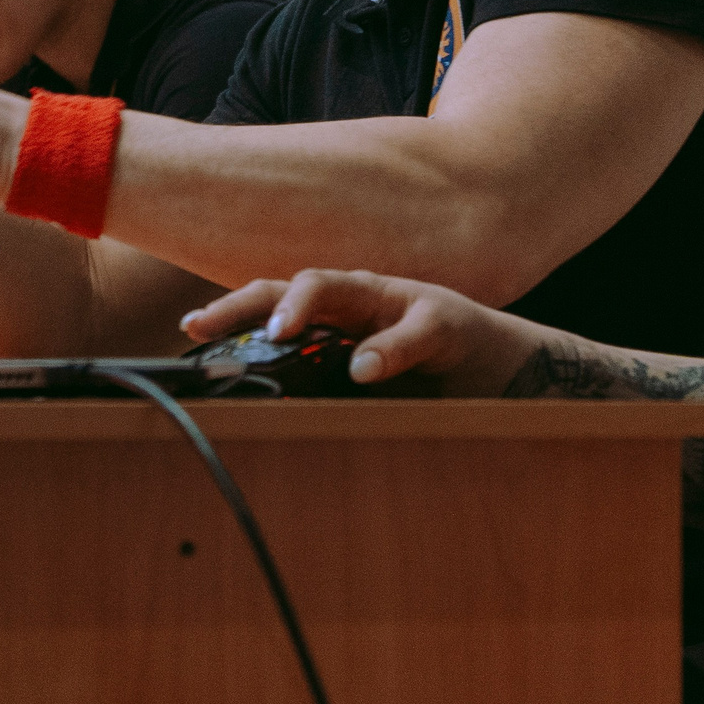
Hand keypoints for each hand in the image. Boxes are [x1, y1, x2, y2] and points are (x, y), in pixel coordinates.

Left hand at [181, 270, 548, 397]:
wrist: (514, 373)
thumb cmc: (435, 381)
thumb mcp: (371, 390)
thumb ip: (328, 391)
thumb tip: (265, 420)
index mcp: (341, 314)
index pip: (275, 303)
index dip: (231, 313)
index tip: (190, 331)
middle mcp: (364, 298)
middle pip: (294, 284)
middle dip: (245, 302)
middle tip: (204, 326)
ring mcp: (403, 301)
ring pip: (344, 287)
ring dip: (305, 305)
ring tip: (280, 331)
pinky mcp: (447, 320)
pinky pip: (413, 329)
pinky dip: (386, 348)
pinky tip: (364, 367)